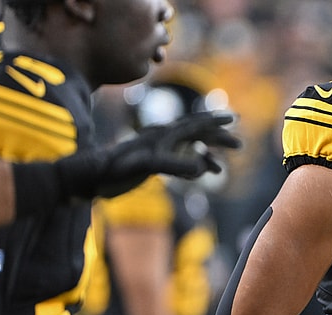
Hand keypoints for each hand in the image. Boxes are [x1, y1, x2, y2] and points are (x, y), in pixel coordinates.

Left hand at [55, 111, 240, 199]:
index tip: (234, 119)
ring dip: (208, 155)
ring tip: (224, 166)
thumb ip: (174, 165)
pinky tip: (202, 175)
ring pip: (190, 149)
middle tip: (239, 145)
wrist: (92, 177)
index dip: (215, 122)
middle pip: (197, 134)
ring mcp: (158, 151)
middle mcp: (163, 139)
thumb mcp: (146, 166)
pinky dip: (195, 166)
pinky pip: (181, 161)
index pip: (195, 124)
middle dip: (218, 139)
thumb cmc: (115, 170)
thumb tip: (202, 167)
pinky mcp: (153, 163)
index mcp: (163, 135)